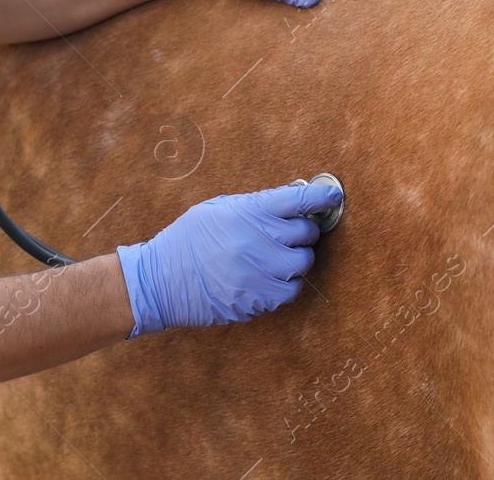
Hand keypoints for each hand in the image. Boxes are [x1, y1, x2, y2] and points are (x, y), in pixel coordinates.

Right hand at [115, 181, 342, 336]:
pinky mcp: (259, 298)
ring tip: (276, 256)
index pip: (297, 200)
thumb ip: (253, 206)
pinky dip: (286, 283)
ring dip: (295, 258)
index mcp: (247, 212)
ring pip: (303, 262)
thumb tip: (288, 202)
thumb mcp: (215, 210)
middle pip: (307, 232)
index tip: (332, 195)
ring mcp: (260, 271)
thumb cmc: (186, 241)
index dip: (321, 197)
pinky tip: (269, 277)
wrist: (161, 280)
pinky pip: (292, 290)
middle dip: (303, 231)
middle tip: (290, 232)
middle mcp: (257, 240)